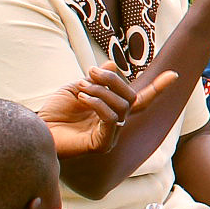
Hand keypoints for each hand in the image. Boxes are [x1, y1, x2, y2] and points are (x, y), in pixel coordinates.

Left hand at [37, 66, 177, 156]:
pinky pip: (111, 119)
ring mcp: (109, 136)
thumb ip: (97, 79)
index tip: (174, 74)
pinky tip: (82, 98)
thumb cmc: (54, 111)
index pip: (140, 100)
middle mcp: (115, 124)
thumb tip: (112, 64)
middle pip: (130, 98)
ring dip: (101, 91)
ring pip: (121, 106)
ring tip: (80, 88)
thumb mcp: (77, 87)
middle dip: (113, 80)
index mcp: (112, 110)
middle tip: (90, 72)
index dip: (157, 88)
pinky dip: (98, 104)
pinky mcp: (102, 144)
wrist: (36, 129)